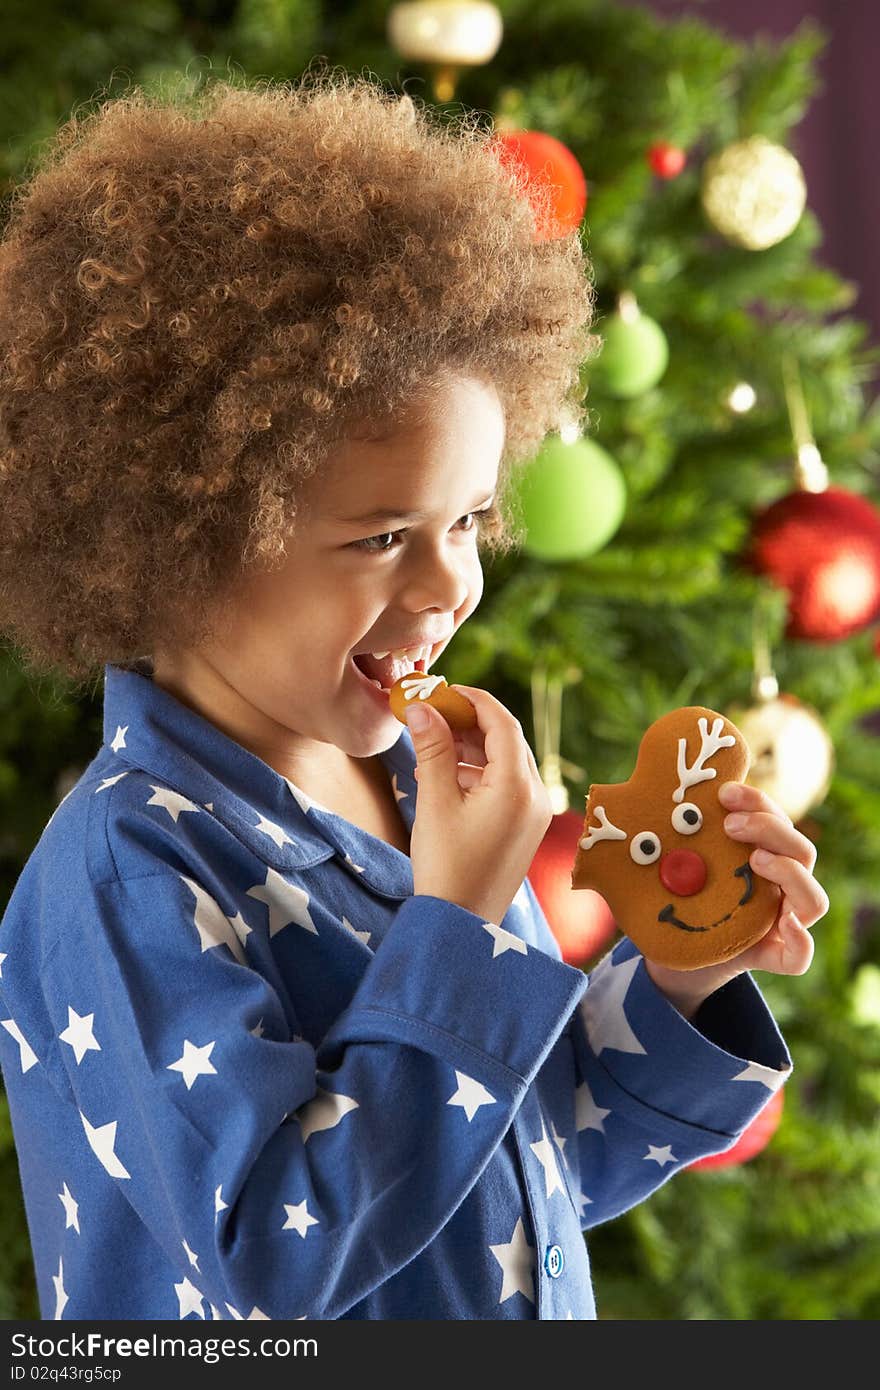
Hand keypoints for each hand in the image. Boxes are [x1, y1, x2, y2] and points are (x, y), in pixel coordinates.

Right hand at [407, 684, 552, 925]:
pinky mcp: (525, 827)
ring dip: (471, 748)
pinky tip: (444, 777)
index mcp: (518, 785)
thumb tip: (423, 708)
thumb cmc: (446, 865)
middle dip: (469, 723)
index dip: (472, 699)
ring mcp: (534, 813)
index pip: (501, 722)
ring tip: (431, 749)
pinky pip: (506, 785)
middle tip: (433, 714)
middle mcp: (536, 795)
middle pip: (506, 739)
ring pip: (506, 762)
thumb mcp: (435, 800)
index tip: (442, 689)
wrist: (461, 923)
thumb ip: (433, 749)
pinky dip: (478, 773)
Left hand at [644, 780, 829, 1017]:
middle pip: (802, 852)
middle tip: (730, 824)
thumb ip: (662, 836)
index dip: (758, 802)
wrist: (671, 950)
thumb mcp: (669, 861)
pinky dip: (800, 940)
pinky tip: (783, 925)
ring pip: (813, 900)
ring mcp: (782, 921)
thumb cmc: (675, 895)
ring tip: (755, 860)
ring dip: (789, 873)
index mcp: (763, 854)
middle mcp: (781, 885)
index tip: (724, 792)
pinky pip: (800, 956)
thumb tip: (614, 806)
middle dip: (770, 828)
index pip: (777, 821)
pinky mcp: (773, 957)